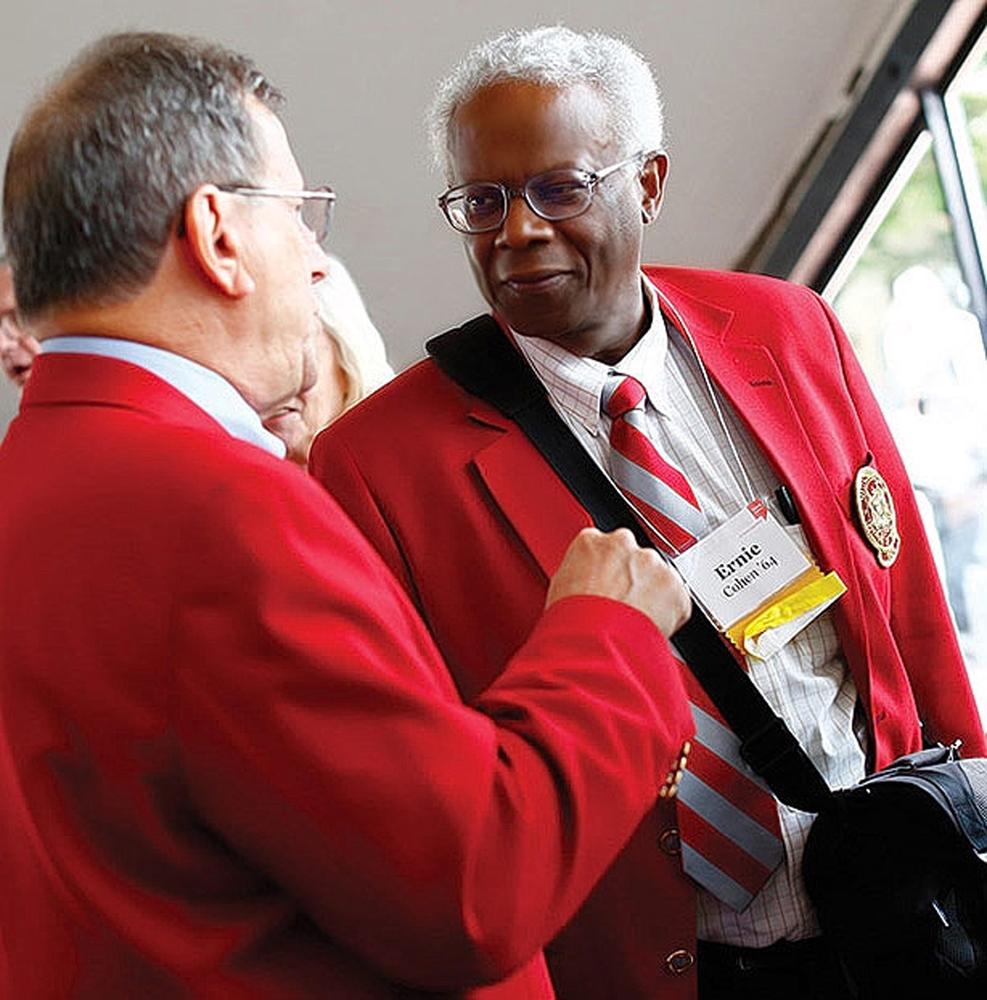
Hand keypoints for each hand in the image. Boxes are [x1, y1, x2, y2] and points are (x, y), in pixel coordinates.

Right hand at [546, 528, 690, 637]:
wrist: (595, 640)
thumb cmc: (574, 618)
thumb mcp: (560, 588)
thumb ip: (578, 574)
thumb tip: (582, 584)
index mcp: (590, 541)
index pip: (602, 546)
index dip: (606, 569)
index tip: (606, 583)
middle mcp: (623, 544)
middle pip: (632, 557)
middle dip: (631, 576)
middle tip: (621, 603)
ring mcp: (652, 563)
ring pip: (656, 575)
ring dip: (651, 593)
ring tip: (634, 619)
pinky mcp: (674, 586)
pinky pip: (675, 599)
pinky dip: (669, 613)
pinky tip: (649, 626)